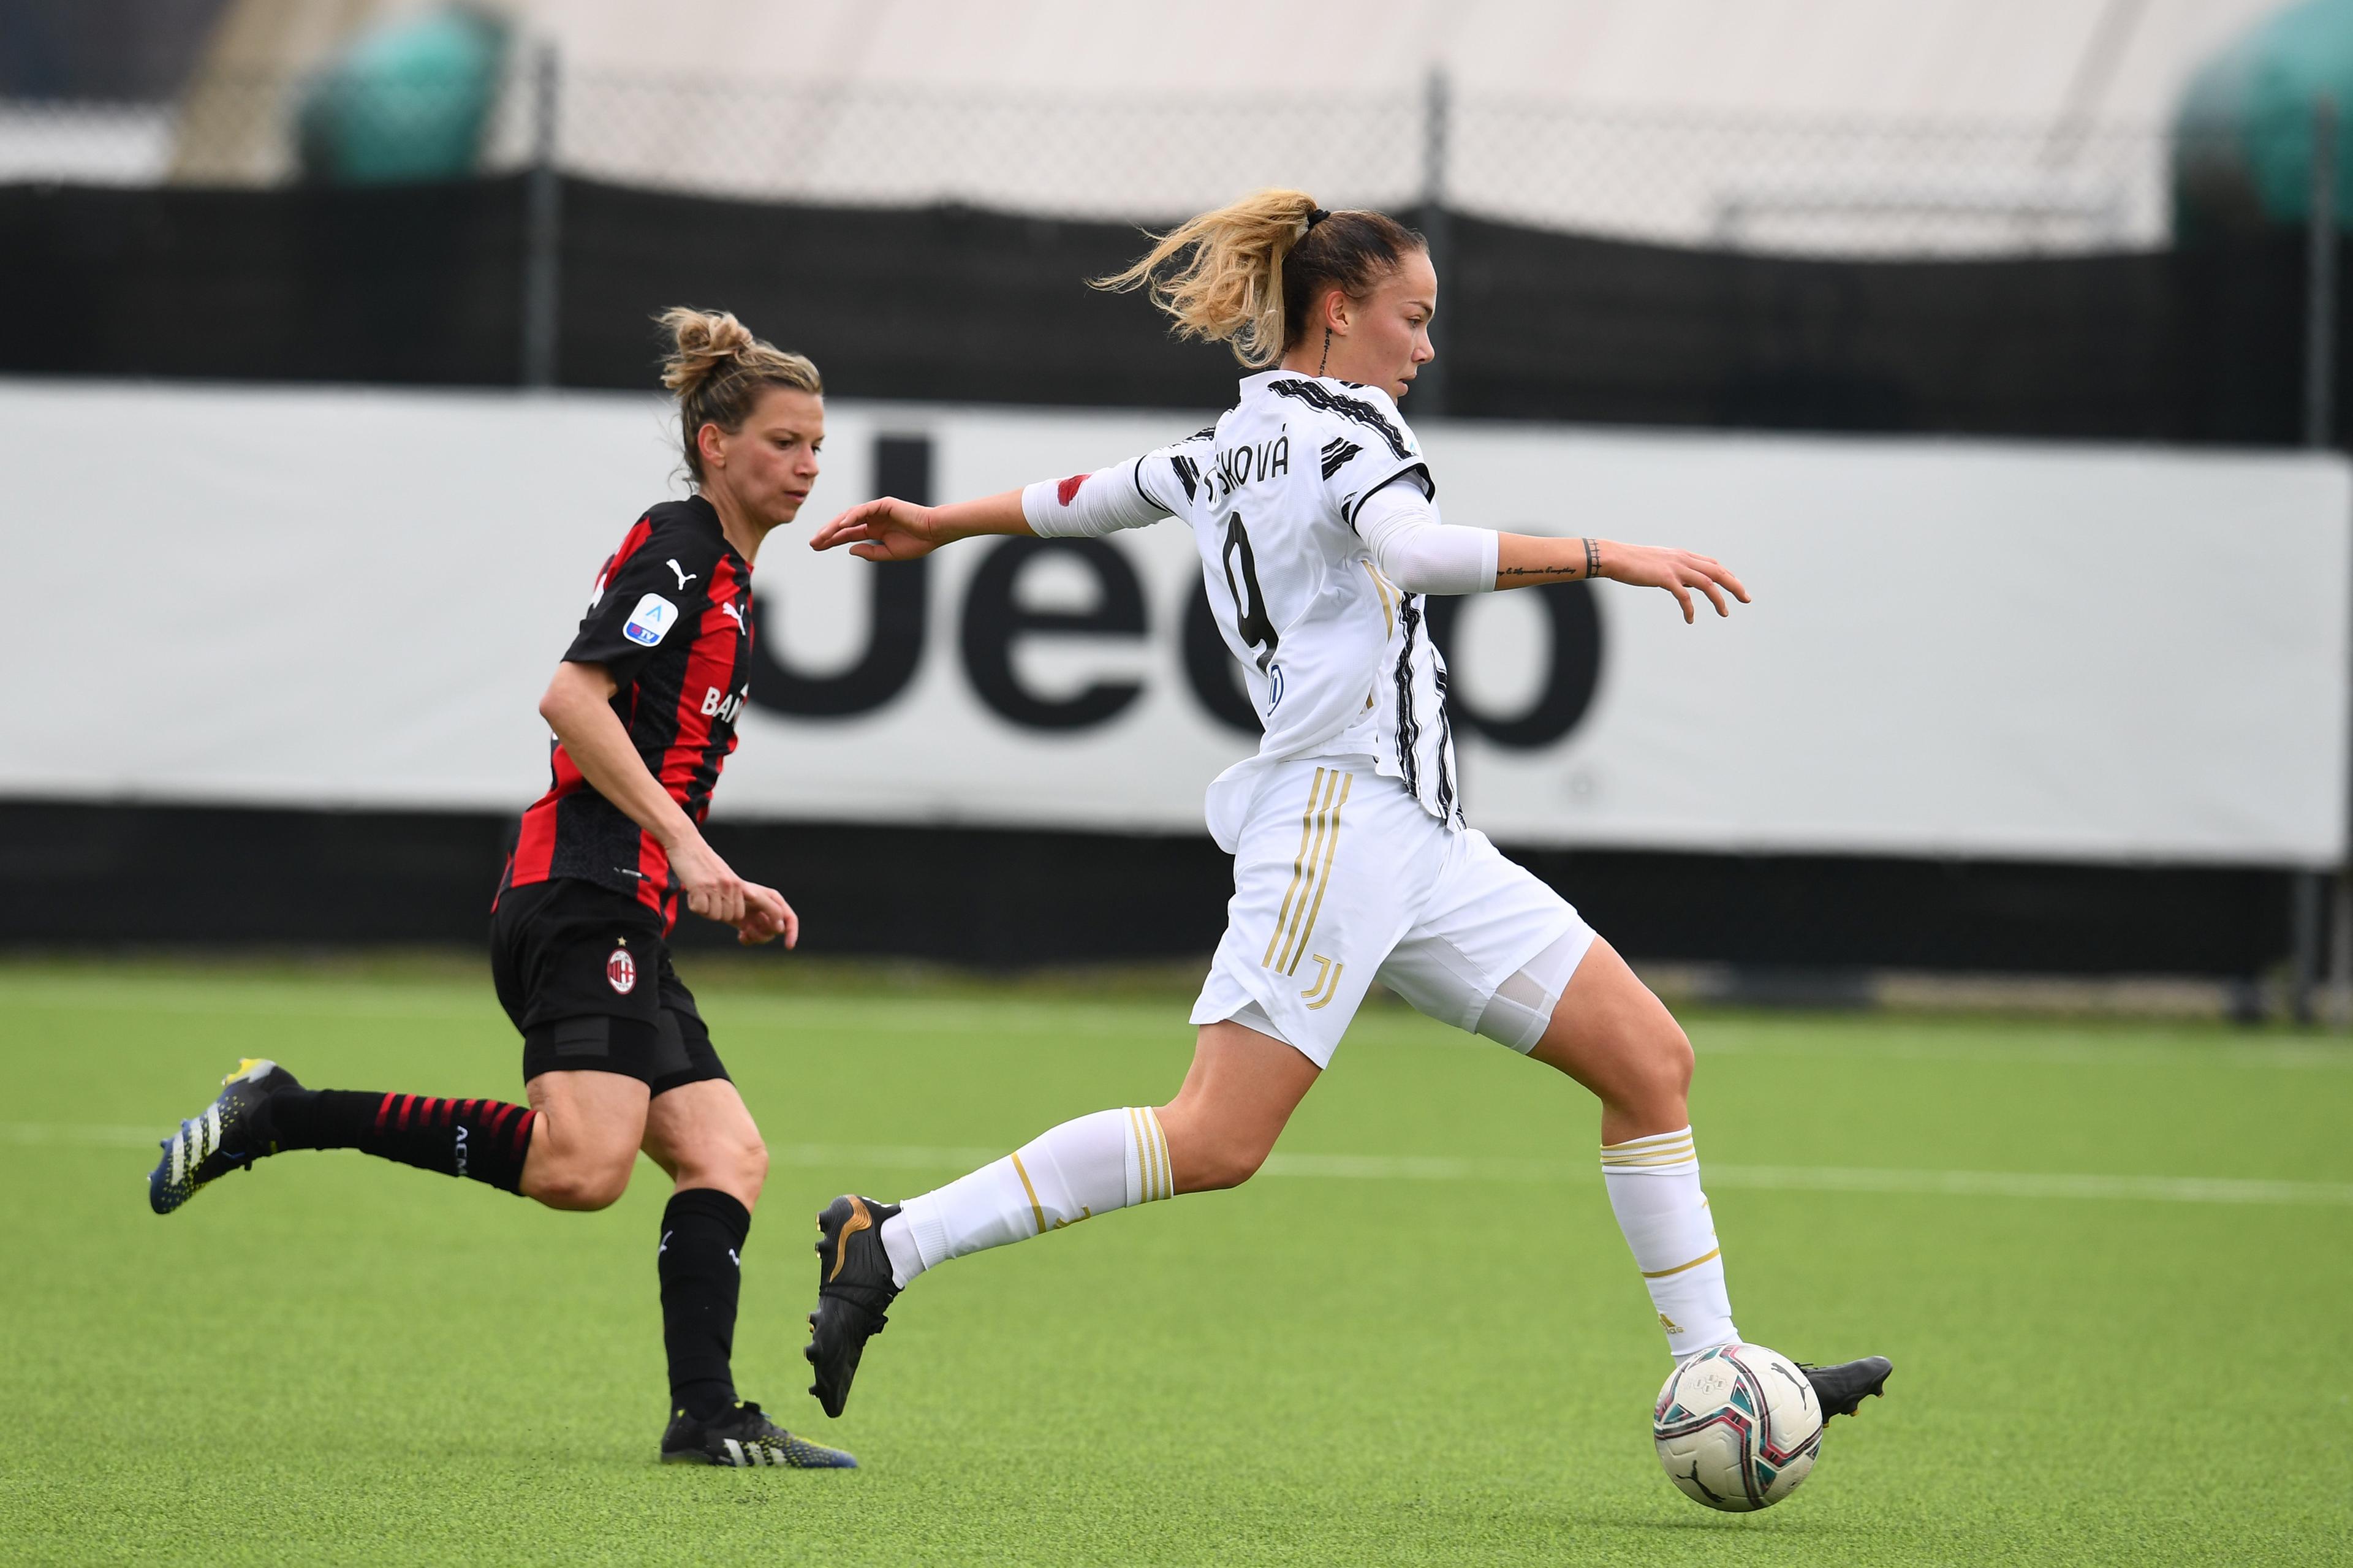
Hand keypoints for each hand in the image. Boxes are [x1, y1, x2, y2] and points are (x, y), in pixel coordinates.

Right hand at [668, 833, 751, 928]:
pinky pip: (699, 909)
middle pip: (726, 917)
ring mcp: (715, 886)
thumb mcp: (727, 873)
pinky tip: (692, 893)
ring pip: (713, 916)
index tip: (716, 904)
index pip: (739, 914)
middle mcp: (729, 886)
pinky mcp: (699, 887)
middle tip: (705, 900)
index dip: (726, 914)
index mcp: (737, 884)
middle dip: (714, 913)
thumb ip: (739, 888)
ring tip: (698, 894)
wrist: (687, 843)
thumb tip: (754, 897)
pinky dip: (693, 905)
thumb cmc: (705, 860)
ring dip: (703, 909)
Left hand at [733, 883, 798, 947]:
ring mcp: (759, 919)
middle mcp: (770, 910)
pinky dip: (748, 940)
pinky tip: (740, 935)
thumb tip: (781, 929)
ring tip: (744, 930)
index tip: (788, 947)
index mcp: (776, 901)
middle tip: (751, 926)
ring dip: (755, 935)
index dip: (792, 933)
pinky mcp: (748, 927)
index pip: (790, 919)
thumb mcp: (758, 898)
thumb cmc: (739, 892)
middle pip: (777, 930)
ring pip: (766, 936)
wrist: (719, 895)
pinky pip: (754, 939)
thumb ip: (773, 911)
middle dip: (765, 931)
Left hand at [808, 496, 944, 560]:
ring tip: (822, 536)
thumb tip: (849, 549)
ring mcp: (877, 511)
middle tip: (813, 543)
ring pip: (850, 517)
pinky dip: (852, 517)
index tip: (817, 547)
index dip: (831, 541)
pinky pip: (863, 510)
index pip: (847, 535)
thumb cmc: (917, 543)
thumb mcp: (888, 553)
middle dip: (827, 534)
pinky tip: (841, 526)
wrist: (935, 532)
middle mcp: (872, 519)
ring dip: (835, 526)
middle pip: (844, 526)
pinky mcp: (883, 504)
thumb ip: (869, 552)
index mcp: (873, 531)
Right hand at [1599, 542, 1750, 623]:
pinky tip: (1690, 619)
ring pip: (1708, 582)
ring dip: (1719, 598)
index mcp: (1682, 555)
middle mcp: (1683, 559)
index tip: (1737, 587)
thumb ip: (1673, 571)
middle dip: (1734, 585)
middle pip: (1718, 571)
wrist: (1614, 557)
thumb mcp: (1658, 564)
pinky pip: (1684, 596)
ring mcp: (1675, 567)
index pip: (1712, 564)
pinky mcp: (1665, 578)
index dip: (1727, 575)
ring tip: (1725, 613)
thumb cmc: (1631, 562)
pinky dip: (1690, 608)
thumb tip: (1683, 583)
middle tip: (1746, 599)